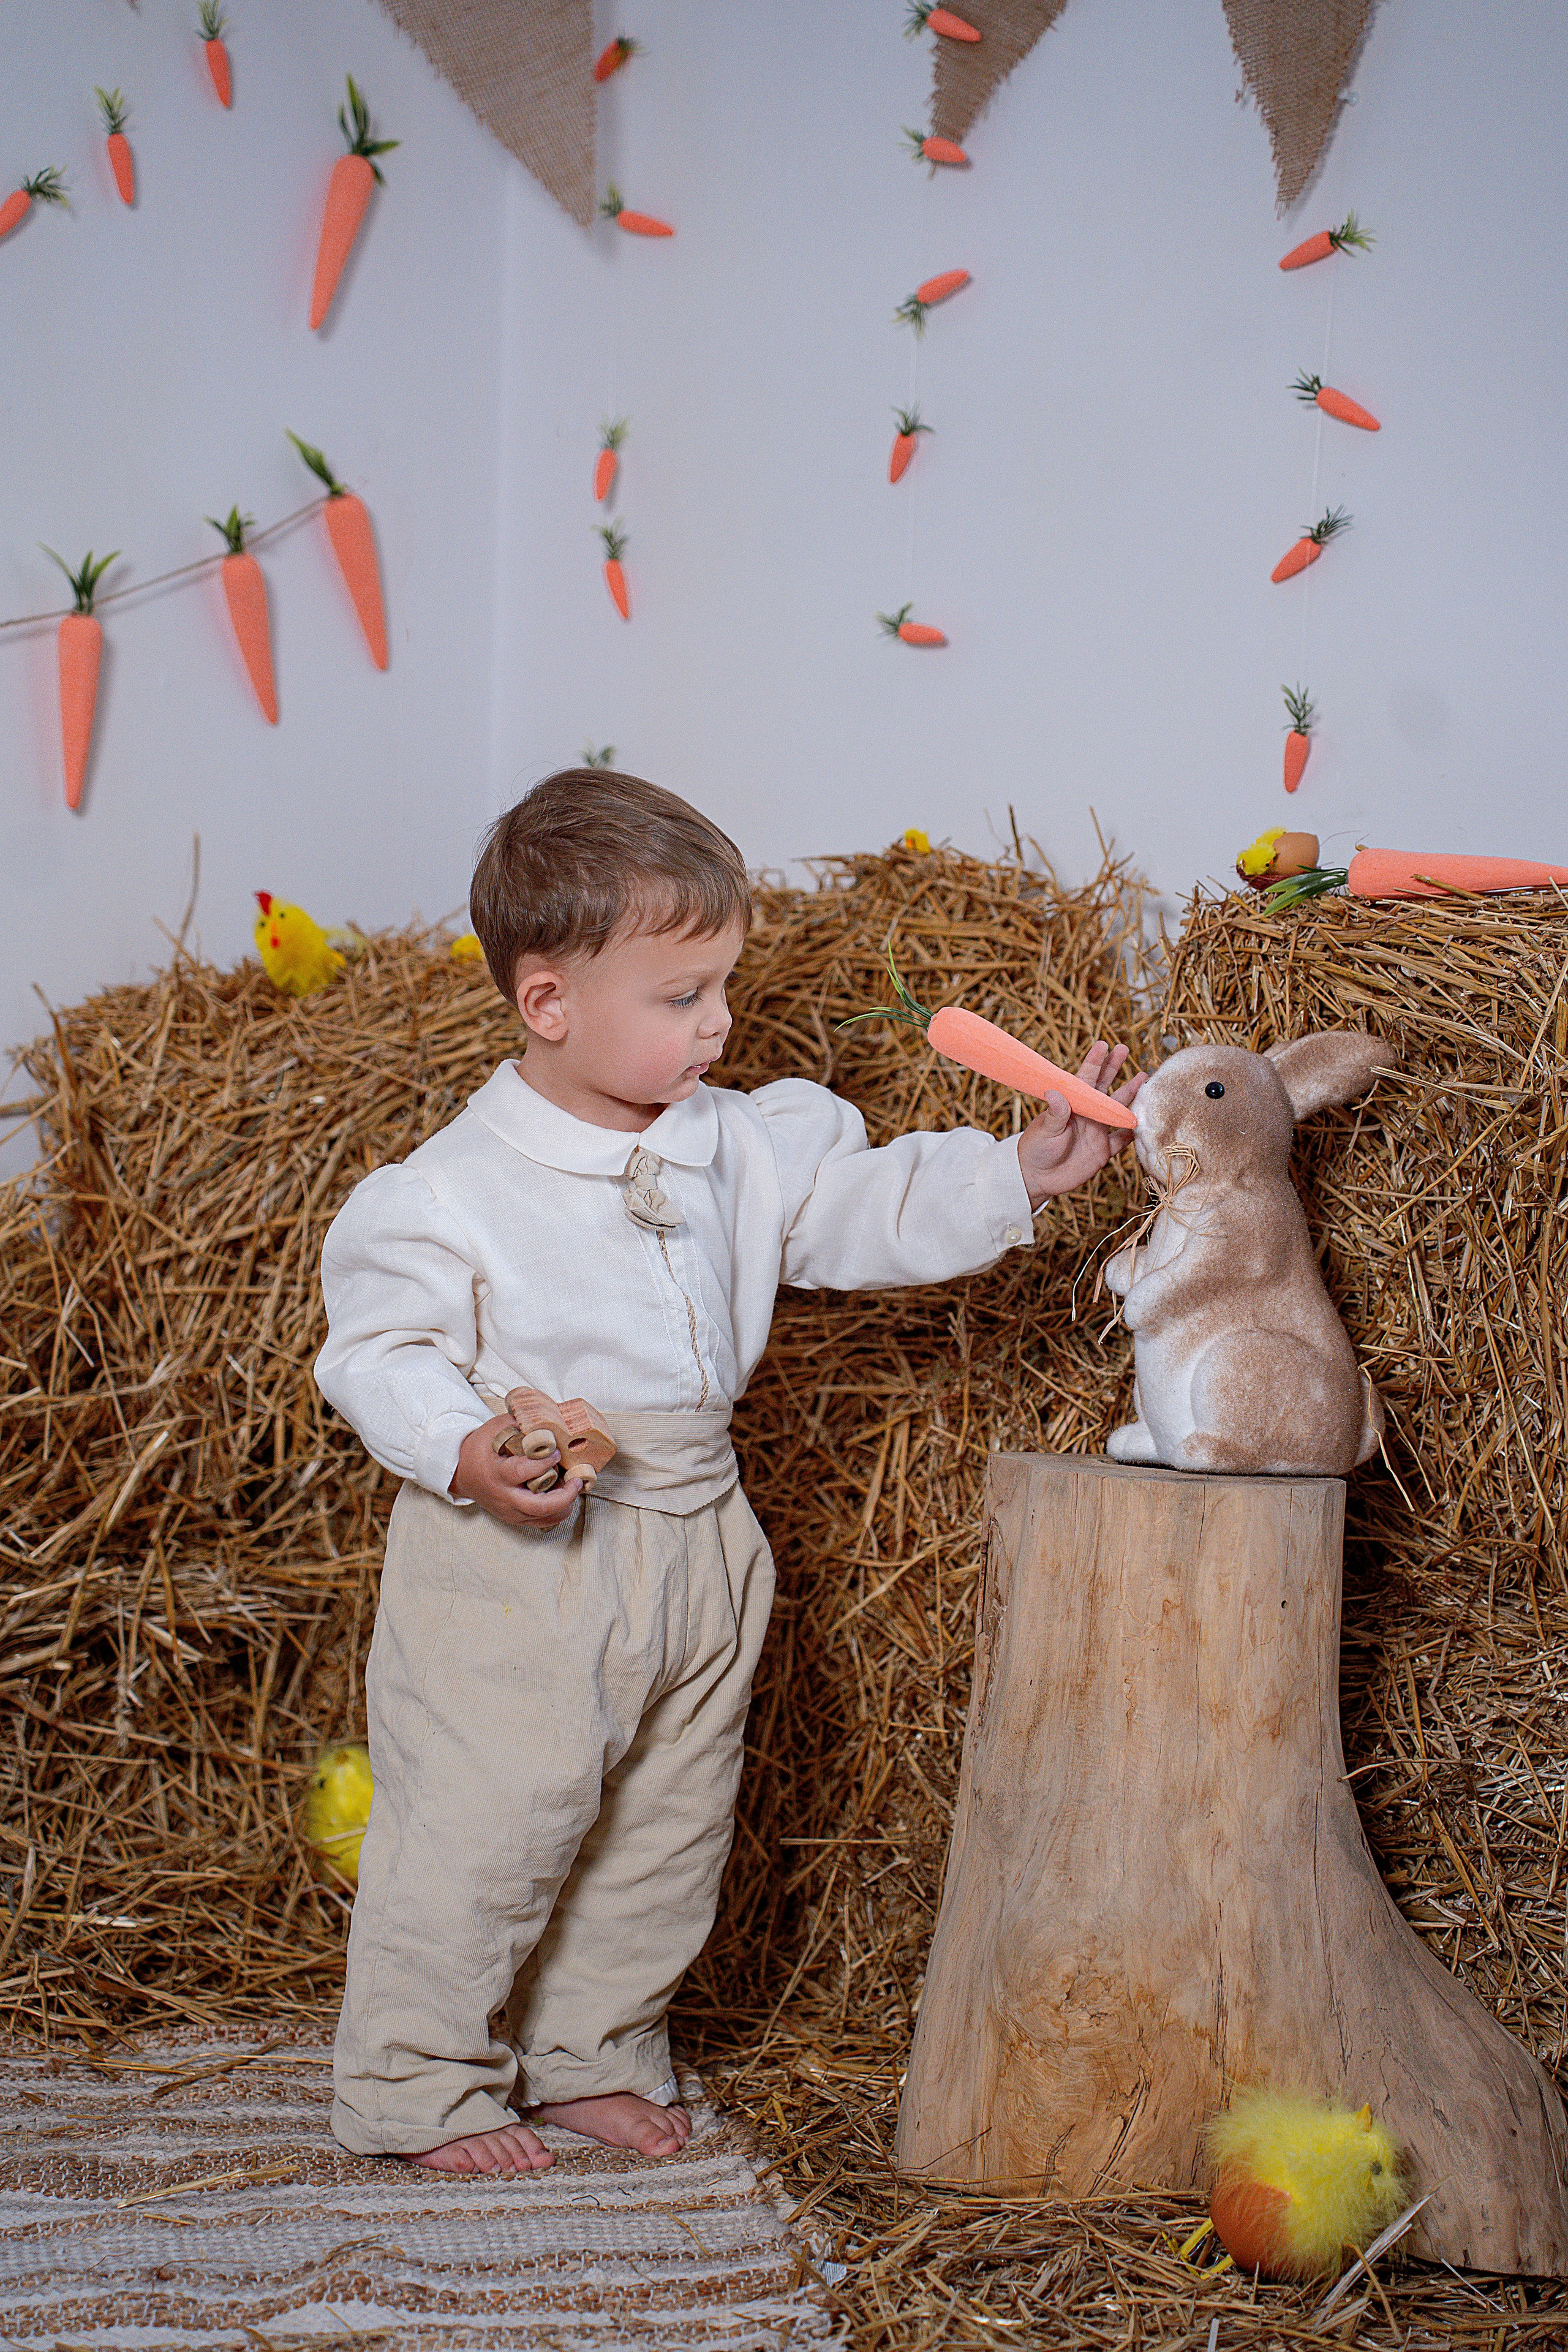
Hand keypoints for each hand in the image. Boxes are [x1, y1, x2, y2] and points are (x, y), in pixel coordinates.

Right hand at [449, 1416, 583, 1527]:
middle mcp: (504, 1497)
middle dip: (564, 1496)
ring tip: (573, 1488)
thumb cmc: (480, 1450)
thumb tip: (545, 1415)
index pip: (523, 1472)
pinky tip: (563, 1498)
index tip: (557, 1451)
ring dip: (564, 1506)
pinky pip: (540, 1522)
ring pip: (543, 1518)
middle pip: (538, 1507)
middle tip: (577, 1481)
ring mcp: (509, 1511)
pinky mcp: (514, 1518)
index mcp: (497, 1474)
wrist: (461, 1473)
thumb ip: (518, 1422)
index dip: (544, 1463)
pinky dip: (556, 1512)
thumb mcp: (494, 1429)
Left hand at [1017, 1041, 1143, 1208]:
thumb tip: (1054, 1092)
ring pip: (1118, 1109)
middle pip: (1105, 1087)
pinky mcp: (1102, 1151)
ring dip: (1131, 1094)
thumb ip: (1055, 1113)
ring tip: (1144, 1077)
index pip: (1085, 1078)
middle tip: (1124, 1049)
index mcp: (1072, 1104)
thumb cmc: (1035, 1149)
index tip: (1104, 1044)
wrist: (1037, 1178)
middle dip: (1114, 1067)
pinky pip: (1122, 1140)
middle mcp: (1087, 1114)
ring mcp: (1096, 1131)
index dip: (1095, 1062)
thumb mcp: (1044, 1130)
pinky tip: (1146, 1120)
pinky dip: (1134, 1132)